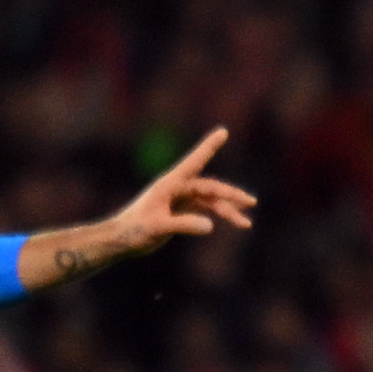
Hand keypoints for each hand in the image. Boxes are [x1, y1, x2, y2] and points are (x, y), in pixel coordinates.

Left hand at [24, 128, 259, 287]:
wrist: (121, 240)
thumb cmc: (134, 231)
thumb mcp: (158, 227)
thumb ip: (184, 224)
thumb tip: (211, 225)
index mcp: (170, 184)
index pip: (194, 162)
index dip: (209, 147)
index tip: (223, 131)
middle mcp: (177, 187)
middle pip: (210, 187)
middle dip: (231, 195)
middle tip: (250, 202)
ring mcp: (180, 198)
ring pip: (210, 199)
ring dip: (228, 210)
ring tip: (246, 224)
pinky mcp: (181, 209)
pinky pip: (206, 208)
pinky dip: (220, 215)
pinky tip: (234, 222)